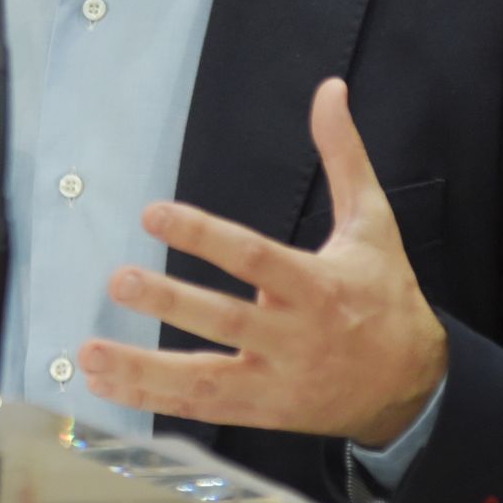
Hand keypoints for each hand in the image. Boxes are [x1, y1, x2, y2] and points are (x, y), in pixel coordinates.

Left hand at [78, 77, 446, 446]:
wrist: (414, 386)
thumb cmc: (387, 295)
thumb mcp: (373, 223)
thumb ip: (344, 156)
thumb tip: (330, 89)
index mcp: (318, 286)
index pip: (254, 257)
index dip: (203, 235)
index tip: (153, 214)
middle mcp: (295, 336)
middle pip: (225, 320)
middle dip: (169, 303)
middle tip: (118, 281)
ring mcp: (277, 380)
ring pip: (205, 379)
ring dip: (144, 370)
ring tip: (89, 355)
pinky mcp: (263, 412)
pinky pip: (202, 409)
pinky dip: (152, 400)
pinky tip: (104, 385)